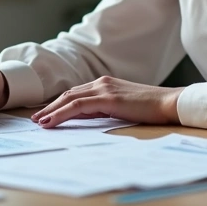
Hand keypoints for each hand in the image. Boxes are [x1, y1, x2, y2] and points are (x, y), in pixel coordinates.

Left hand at [31, 76, 183, 127]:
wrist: (170, 103)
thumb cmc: (151, 109)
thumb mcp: (122, 108)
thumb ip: (103, 108)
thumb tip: (85, 116)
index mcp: (106, 84)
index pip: (75, 93)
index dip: (58, 104)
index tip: (46, 114)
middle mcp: (102, 82)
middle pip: (68, 94)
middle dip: (50, 107)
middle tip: (36, 119)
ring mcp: (104, 88)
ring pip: (69, 99)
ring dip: (51, 111)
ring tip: (39, 122)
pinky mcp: (107, 98)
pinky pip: (76, 106)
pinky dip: (60, 113)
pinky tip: (50, 122)